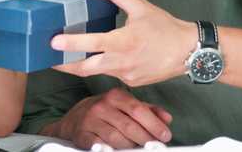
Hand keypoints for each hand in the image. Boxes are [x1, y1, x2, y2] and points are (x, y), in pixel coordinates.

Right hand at [43, 88, 172, 148]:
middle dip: (146, 139)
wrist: (74, 118)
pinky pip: (99, 146)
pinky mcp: (82, 134)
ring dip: (130, 147)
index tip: (165, 136)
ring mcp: (90, 120)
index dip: (154, 124)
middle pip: (129, 126)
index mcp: (116, 96)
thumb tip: (167, 118)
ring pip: (116, 139)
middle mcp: (102, 105)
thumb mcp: (126, 105)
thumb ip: (148, 110)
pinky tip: (116, 150)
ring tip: (137, 148)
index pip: (138, 110)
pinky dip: (110, 150)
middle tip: (155, 147)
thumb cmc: (106, 111)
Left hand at [51, 0, 196, 86]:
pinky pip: (111, 74)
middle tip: (47, 57)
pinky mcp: (131, 83)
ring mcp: (126, 75)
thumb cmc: (165, 28)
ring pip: (97, 71)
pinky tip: (99, 57)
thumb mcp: (141, 6)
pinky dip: (102, 66)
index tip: (52, 42)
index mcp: (123, 42)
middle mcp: (122, 62)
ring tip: (65, 54)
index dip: (70, 43)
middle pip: (84, 68)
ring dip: (80, 64)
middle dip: (63, 64)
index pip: (91, 44)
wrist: (190, 53)